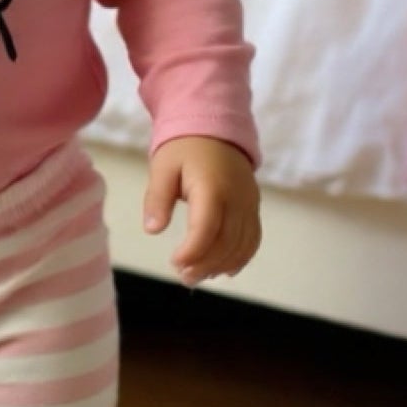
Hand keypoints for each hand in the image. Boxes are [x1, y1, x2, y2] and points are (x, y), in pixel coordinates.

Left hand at [143, 136, 260, 286]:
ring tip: (198, 276)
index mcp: (212, 187)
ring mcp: (249, 203)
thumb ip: (157, 198)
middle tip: (184, 277)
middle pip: (227, 242)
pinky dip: (240, 258)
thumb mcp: (163, 167)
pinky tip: (223, 269)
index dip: (193, 252)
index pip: (207, 228)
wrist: (216, 129)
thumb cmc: (184, 149)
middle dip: (205, 265)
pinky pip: (253, 239)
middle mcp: (237, 198)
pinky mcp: (254, 207)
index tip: (174, 263)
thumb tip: (152, 229)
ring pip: (242, 245)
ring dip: (222, 265)